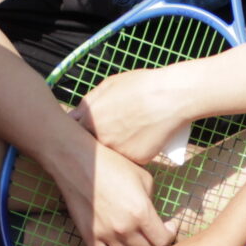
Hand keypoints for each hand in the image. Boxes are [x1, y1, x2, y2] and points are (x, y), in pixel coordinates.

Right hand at [57, 143, 175, 245]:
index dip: (169, 234)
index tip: (167, 227)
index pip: (163, 240)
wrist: (79, 162)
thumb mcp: (143, 177)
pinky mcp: (89, 236)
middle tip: (149, 230)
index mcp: (142, 212)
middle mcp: (125, 228)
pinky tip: (111, 238)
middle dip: (151, 241)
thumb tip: (152, 215)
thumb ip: (151, 201)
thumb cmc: (112, 164)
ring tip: (129, 233)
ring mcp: (105, 234)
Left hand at [73, 66, 193, 166]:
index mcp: (89, 120)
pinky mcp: (136, 160)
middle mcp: (100, 139)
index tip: (88, 129)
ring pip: (111, 155)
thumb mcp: (108, 85)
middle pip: (92, 147)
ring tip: (129, 134)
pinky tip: (143, 139)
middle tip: (110, 132)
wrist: (170, 98)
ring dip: (115, 149)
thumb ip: (89, 102)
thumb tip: (77, 113)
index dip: (82, 131)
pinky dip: (135, 152)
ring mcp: (117, 152)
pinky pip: (130, 158)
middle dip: (97, 142)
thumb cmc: (140, 86)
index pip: (74, 132)